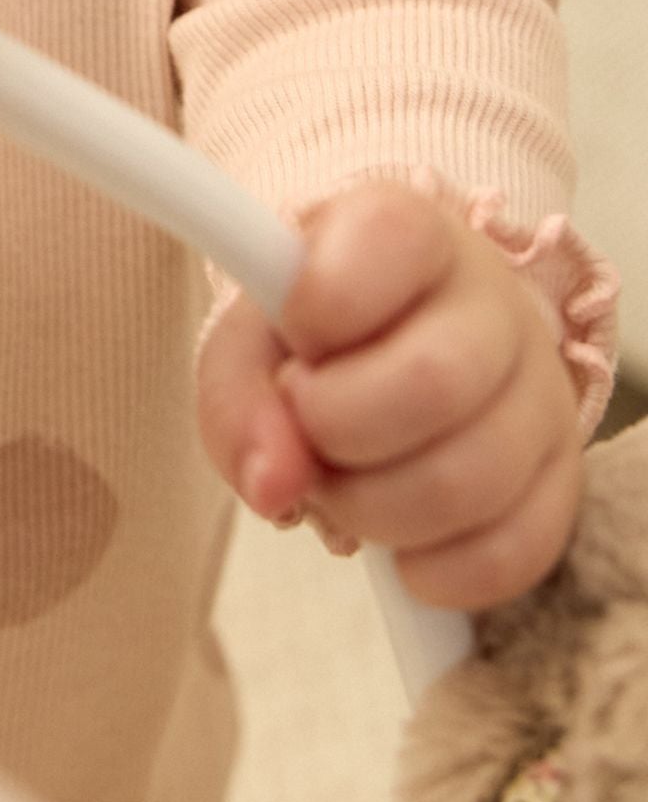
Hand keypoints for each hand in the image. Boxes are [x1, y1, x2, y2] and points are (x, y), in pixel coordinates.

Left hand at [196, 180, 583, 610]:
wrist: (390, 348)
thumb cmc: (315, 339)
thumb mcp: (249, 341)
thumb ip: (239, 398)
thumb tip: (274, 484)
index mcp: (409, 230)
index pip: (387, 240)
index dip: (315, 310)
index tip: (290, 340)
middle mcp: (494, 300)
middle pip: (434, 382)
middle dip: (336, 430)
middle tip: (306, 427)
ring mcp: (542, 389)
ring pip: (472, 480)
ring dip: (372, 513)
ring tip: (339, 486)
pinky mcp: (562, 476)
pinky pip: (513, 551)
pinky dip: (435, 571)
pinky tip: (397, 544)